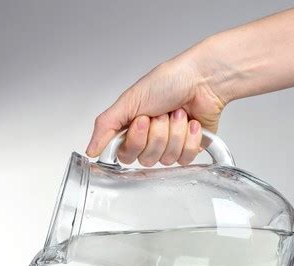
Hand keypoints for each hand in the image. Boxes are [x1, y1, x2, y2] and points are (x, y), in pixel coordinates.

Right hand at [86, 45, 227, 165]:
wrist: (203, 79)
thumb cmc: (170, 81)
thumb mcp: (129, 100)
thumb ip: (105, 126)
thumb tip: (90, 150)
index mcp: (133, 129)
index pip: (126, 154)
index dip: (136, 140)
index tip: (143, 120)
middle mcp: (150, 140)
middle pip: (146, 159)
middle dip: (158, 134)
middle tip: (163, 114)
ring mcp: (170, 147)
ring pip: (166, 159)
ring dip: (175, 132)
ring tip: (179, 114)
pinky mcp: (190, 150)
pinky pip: (185, 158)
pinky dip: (190, 138)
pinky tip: (192, 123)